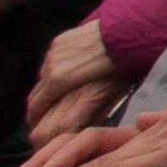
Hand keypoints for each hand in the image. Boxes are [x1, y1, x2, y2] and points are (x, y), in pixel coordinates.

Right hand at [23, 21, 123, 145]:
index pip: (36, 108)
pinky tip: (65, 80)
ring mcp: (54, 51)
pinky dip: (53, 74)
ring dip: (46, 93)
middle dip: (37, 113)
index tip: (38, 137)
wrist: (131, 29)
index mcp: (59, 79)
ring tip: (55, 105)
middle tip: (42, 125)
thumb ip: (87, 110)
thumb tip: (78, 130)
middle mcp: (52, 64)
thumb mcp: (109, 93)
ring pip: (42, 79)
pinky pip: (51, 62)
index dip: (36, 124)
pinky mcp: (60, 40)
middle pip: (35, 96)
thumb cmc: (125, 64)